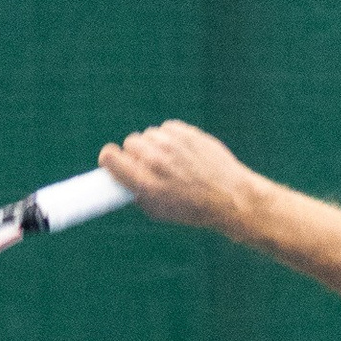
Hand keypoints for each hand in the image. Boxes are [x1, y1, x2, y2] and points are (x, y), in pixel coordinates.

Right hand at [99, 121, 262, 234]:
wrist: (230, 198)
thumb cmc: (193, 209)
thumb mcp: (158, 211)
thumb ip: (136, 192)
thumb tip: (121, 177)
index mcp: (146, 183)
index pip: (110, 157)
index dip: (109, 158)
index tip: (112, 161)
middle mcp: (158, 161)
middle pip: (130, 143)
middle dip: (134, 153)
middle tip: (146, 164)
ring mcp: (174, 145)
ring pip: (149, 135)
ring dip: (154, 145)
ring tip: (168, 160)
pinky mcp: (188, 133)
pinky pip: (166, 128)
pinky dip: (169, 138)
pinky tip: (180, 151)